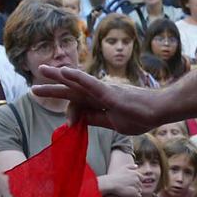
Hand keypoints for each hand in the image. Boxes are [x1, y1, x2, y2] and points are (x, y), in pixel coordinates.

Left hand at [32, 65, 158, 134]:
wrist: (161, 110)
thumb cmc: (142, 116)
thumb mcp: (114, 123)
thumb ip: (97, 119)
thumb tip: (80, 119)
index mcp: (100, 101)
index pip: (78, 104)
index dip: (70, 113)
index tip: (69, 126)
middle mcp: (100, 92)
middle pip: (72, 89)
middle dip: (53, 85)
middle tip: (34, 85)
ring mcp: (105, 90)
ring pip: (77, 82)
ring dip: (59, 77)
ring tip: (43, 71)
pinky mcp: (110, 92)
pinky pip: (91, 84)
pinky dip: (77, 78)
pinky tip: (65, 72)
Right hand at [102, 166, 143, 196]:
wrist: (110, 183)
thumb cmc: (115, 176)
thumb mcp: (123, 168)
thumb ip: (131, 166)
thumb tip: (137, 166)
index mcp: (135, 173)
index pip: (141, 178)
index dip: (137, 181)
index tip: (131, 183)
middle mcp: (137, 179)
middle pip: (140, 184)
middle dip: (137, 186)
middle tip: (129, 188)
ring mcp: (136, 186)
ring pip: (140, 190)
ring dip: (136, 192)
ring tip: (129, 193)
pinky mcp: (134, 193)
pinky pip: (139, 196)